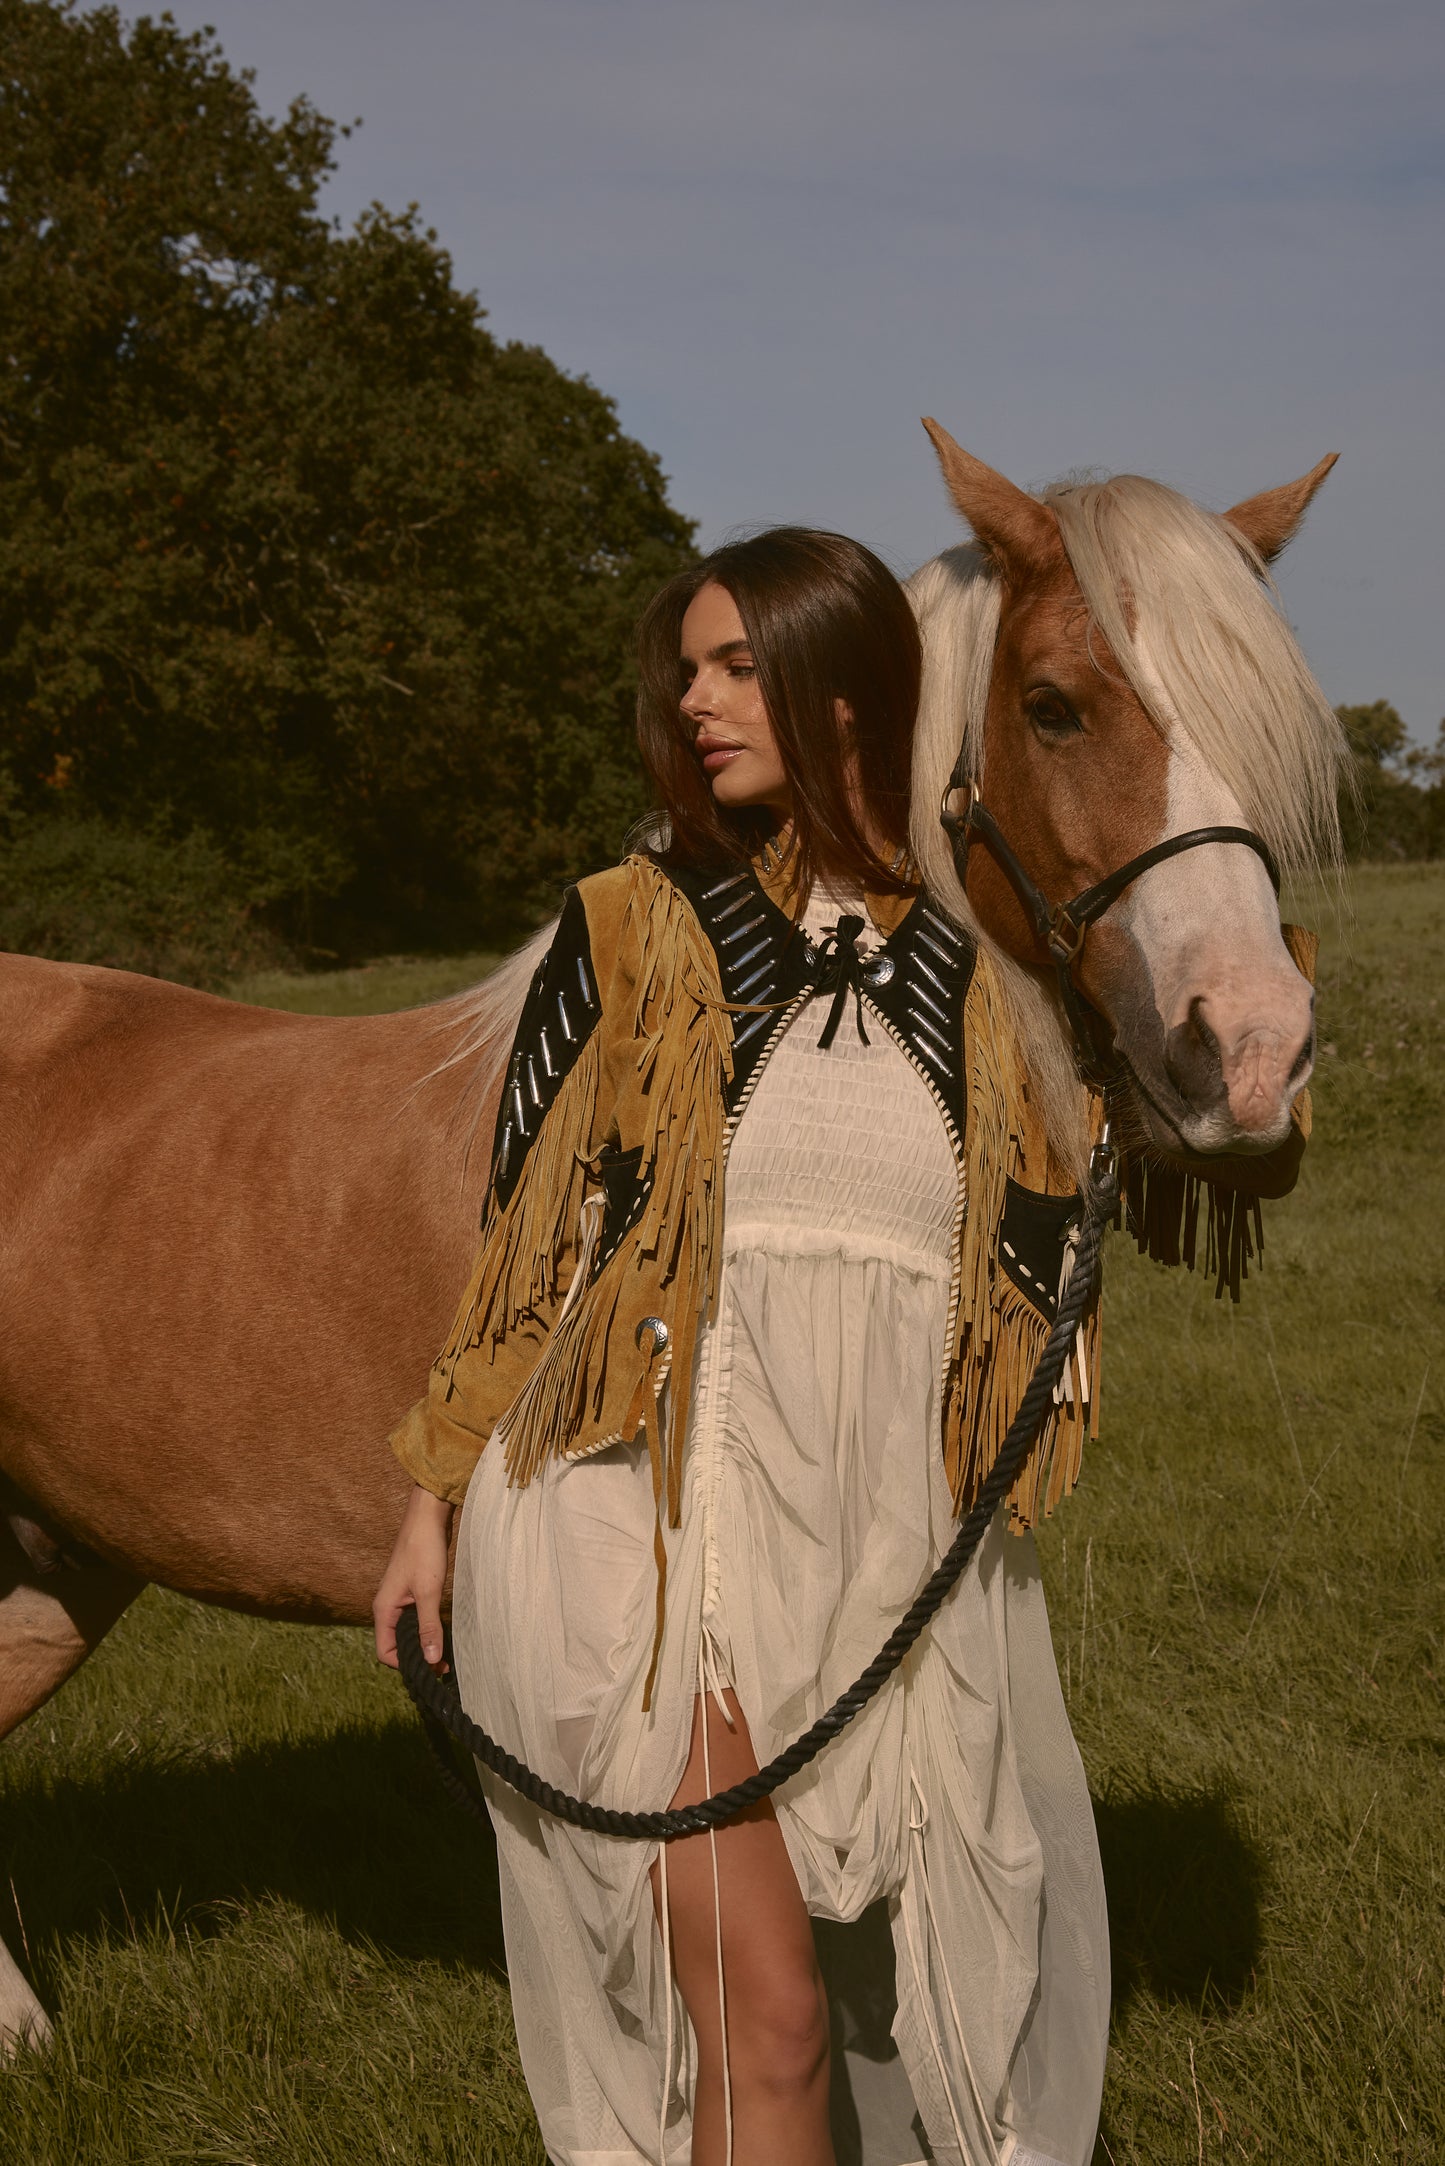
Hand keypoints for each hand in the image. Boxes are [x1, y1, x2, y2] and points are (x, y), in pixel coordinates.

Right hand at [373, 1484, 453, 1672]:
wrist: (427, 1517)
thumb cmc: (424, 1550)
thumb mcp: (429, 1592)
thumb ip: (429, 1626)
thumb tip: (431, 1660)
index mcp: (384, 1609)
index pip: (385, 1652)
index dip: (405, 1664)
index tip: (431, 1670)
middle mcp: (387, 1607)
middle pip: (397, 1645)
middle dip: (417, 1657)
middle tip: (444, 1667)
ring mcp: (399, 1599)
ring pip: (407, 1632)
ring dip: (424, 1643)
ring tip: (447, 1653)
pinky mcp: (412, 1592)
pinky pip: (415, 1619)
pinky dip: (427, 1629)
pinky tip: (444, 1632)